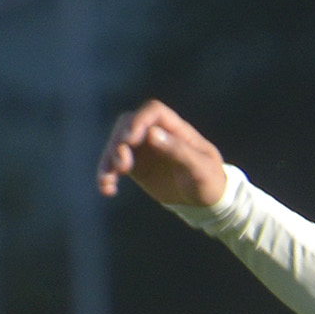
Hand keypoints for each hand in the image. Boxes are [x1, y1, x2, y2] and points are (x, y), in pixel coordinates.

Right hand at [98, 100, 226, 208]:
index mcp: (176, 128)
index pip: (153, 112)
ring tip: (107, 180)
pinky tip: (106, 189)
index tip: (130, 140)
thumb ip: (178, 150)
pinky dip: (107, 174)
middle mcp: (156, 133)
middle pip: (128, 124)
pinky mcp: (135, 165)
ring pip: (117, 143)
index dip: (139, 121)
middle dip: (119, 140)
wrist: (205, 201)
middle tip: (121, 165)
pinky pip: (115, 164)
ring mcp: (144, 149)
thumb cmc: (208, 181)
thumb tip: (152, 134)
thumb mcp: (200, 168)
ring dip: (108, 159)